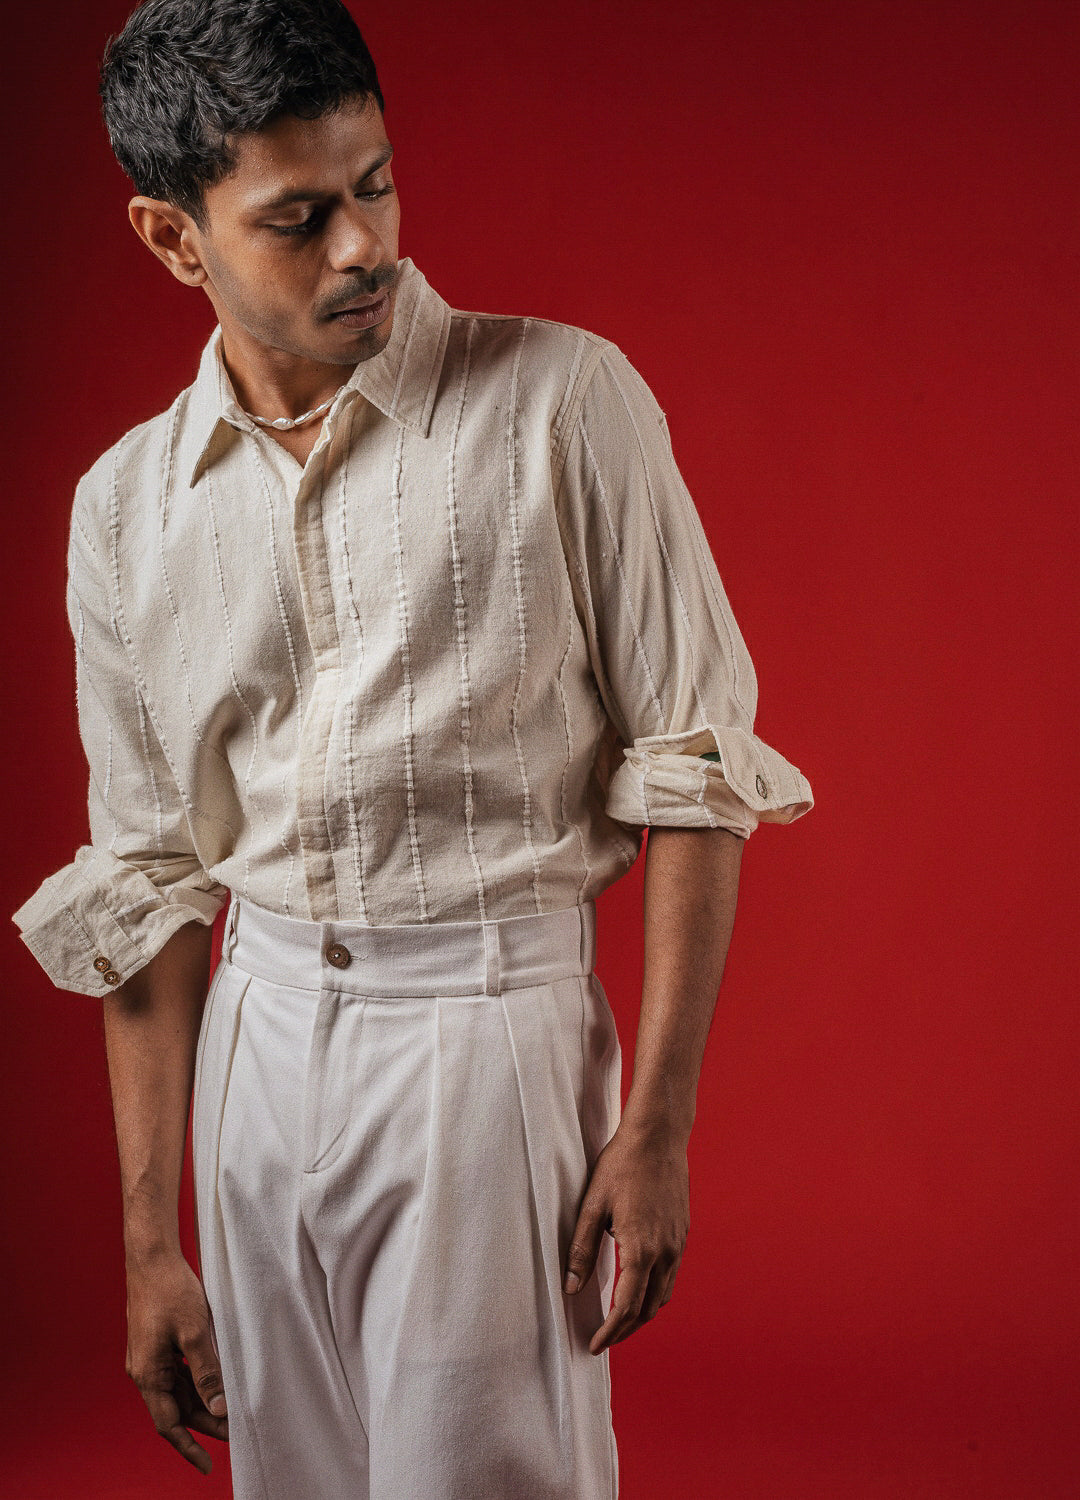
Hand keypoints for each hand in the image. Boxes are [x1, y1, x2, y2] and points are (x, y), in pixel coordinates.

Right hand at [123, 1245, 228, 1474]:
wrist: (152, 1258)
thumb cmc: (171, 1291)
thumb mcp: (196, 1333)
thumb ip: (208, 1373)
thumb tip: (219, 1409)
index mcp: (148, 1374)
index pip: (169, 1424)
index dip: (189, 1448)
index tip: (208, 1466)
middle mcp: (144, 1370)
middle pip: (175, 1409)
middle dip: (204, 1423)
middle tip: (235, 1432)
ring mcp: (149, 1357)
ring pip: (177, 1392)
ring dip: (201, 1403)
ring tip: (230, 1410)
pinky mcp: (155, 1344)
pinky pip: (176, 1374)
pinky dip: (196, 1383)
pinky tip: (215, 1382)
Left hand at [563, 1119, 689, 1353]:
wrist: (658, 1137)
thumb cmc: (621, 1165)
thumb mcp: (592, 1206)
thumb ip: (581, 1249)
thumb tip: (571, 1287)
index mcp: (642, 1250)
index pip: (626, 1307)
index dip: (610, 1332)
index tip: (594, 1345)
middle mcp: (666, 1253)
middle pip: (649, 1309)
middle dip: (626, 1329)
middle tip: (603, 1338)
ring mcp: (678, 1243)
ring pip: (664, 1295)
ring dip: (642, 1313)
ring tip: (619, 1319)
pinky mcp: (683, 1232)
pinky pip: (671, 1275)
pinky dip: (655, 1291)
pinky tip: (638, 1285)